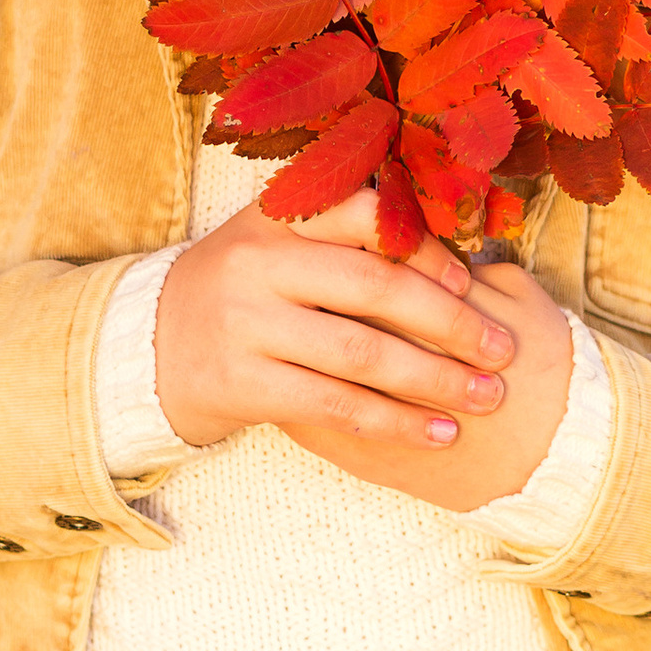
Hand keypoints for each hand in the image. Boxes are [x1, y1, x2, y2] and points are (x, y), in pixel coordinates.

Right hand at [152, 194, 574, 512]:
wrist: (148, 349)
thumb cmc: (241, 293)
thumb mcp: (274, 244)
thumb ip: (342, 237)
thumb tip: (455, 260)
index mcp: (276, 217)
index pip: (363, 216)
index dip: (424, 247)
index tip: (471, 279)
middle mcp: (257, 262)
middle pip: (374, 288)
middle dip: (450, 321)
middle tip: (503, 349)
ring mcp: (245, 323)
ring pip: (361, 353)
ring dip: (435, 379)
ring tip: (486, 397)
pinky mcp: (241, 384)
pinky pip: (335, 405)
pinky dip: (394, 422)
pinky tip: (437, 434)